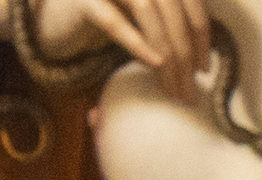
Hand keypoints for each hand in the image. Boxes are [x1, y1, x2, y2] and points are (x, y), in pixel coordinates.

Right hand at [59, 0, 209, 95]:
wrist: (57, 16)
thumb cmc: (108, 17)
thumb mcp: (146, 20)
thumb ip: (173, 27)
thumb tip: (202, 60)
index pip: (188, 2)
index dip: (201, 36)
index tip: (204, 69)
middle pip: (171, 9)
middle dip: (185, 53)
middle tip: (189, 90)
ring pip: (147, 12)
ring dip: (165, 53)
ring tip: (173, 86)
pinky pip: (113, 20)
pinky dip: (136, 42)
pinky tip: (153, 63)